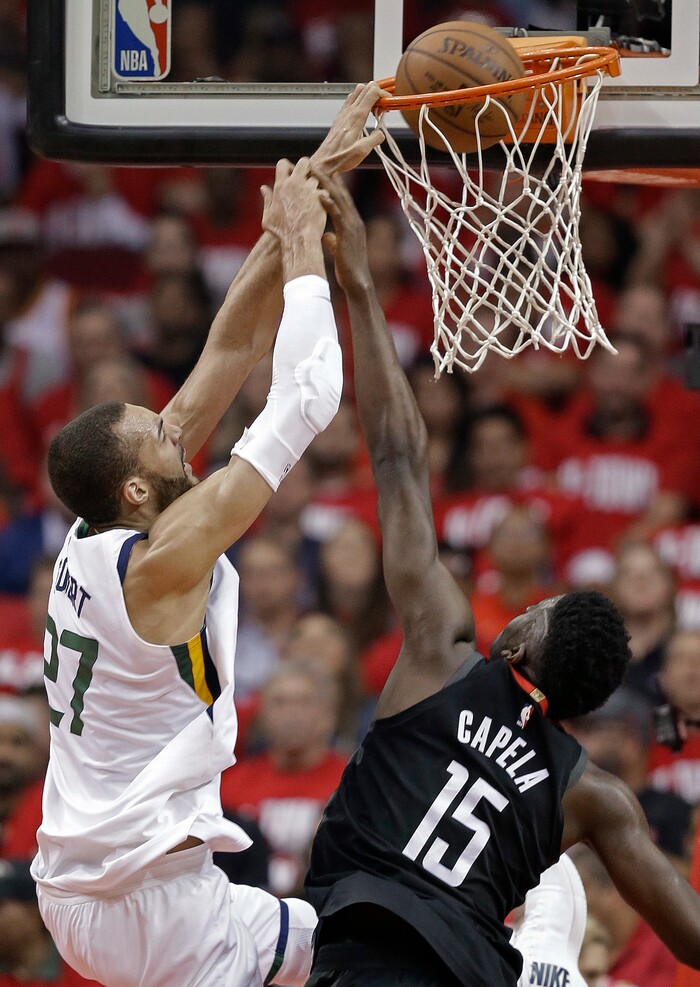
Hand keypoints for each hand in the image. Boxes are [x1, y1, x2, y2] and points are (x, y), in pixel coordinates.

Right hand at [261, 157, 325, 242]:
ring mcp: (309, 189)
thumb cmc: (281, 233)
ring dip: (315, 185)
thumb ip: (267, 200)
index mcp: (280, 186)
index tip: (291, 174)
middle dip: (306, 168)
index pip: (283, 163)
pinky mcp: (321, 197)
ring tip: (313, 198)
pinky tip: (321, 206)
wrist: (298, 241)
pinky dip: (324, 198)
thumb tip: (263, 188)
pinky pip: (325, 191)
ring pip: (316, 178)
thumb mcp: (268, 217)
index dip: (288, 167)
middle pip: (303, 162)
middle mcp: (295, 184)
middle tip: (307, 178)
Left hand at [310, 82, 389, 176]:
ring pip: (357, 91)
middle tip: (383, 106)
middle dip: (378, 93)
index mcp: (356, 117)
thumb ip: (375, 139)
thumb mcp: (362, 151)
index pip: (372, 92)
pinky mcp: (340, 117)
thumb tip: (381, 133)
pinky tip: (364, 114)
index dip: (383, 94)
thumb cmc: (340, 158)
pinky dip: (361, 101)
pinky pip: (351, 100)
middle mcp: (349, 111)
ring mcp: (344, 113)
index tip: (388, 104)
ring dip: (369, 95)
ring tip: (375, 109)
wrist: (324, 162)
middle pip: (366, 87)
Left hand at [316, 171, 370, 292]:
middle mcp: (355, 220)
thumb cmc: (348, 269)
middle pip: (341, 193)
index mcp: (352, 223)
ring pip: (339, 200)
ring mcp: (352, 226)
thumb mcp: (339, 250)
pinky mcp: (347, 234)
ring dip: (327, 184)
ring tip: (316, 170)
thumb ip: (333, 240)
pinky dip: (329, 204)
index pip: (342, 198)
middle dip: (329, 177)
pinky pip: (338, 215)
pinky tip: (320, 194)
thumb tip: (325, 235)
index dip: (333, 184)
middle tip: (317, 161)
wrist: (358, 283)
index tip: (322, 170)